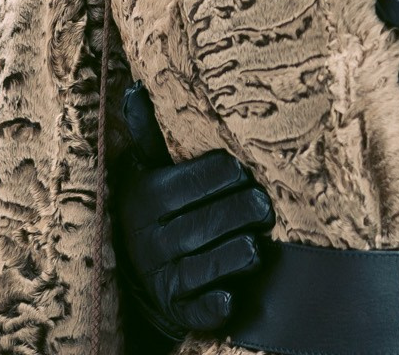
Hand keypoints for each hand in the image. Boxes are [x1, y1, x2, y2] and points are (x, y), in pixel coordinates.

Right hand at [113, 83, 274, 336]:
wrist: (141, 279)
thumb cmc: (159, 212)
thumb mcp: (147, 173)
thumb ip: (148, 134)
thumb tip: (133, 87)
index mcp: (146, 197)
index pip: (203, 177)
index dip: (231, 174)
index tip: (244, 172)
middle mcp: (151, 239)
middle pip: (216, 219)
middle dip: (248, 209)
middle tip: (264, 205)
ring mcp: (163, 278)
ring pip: (217, 261)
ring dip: (245, 250)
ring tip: (257, 241)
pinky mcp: (177, 311)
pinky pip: (204, 308)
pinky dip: (220, 303)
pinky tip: (233, 293)